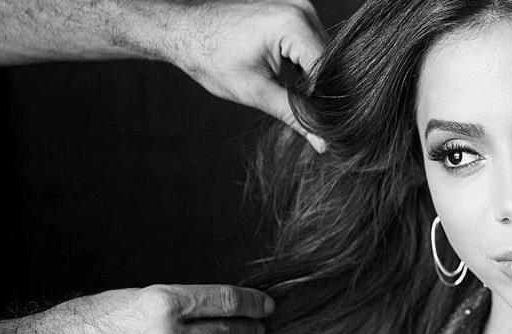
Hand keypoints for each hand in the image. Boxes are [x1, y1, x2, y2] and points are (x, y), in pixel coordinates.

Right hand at [28, 284, 273, 333]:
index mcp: (162, 303)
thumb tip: (220, 310)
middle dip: (248, 330)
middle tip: (258, 328)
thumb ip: (178, 305)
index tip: (266, 306)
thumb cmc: (86, 324)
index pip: (226, 301)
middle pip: (228, 333)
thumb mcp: (134, 297)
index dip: (252, 303)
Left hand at [159, 0, 327, 152]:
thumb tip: (323, 142)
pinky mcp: (292, 12)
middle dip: (320, 91)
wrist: (183, 30)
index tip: (318, 126)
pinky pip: (311, 44)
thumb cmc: (210, 56)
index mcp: (293, 24)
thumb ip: (294, 115)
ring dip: (313, 79)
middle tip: (306, 117)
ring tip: (290, 94)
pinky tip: (287, 79)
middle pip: (328, 62)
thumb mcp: (256, 92)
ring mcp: (298, 8)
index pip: (328, 71)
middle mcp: (302, 10)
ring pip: (321, 55)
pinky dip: (304, 66)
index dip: (325, 102)